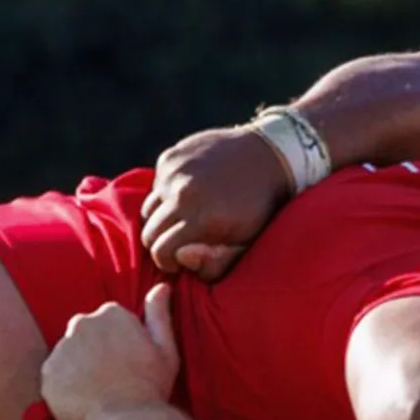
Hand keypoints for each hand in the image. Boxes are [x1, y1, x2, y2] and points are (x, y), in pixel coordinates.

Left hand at [42, 284, 179, 419]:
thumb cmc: (151, 386)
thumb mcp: (165, 348)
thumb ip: (159, 313)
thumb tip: (162, 286)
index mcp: (111, 313)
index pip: (109, 322)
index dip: (119, 344)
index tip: (128, 363)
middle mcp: (81, 323)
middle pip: (85, 334)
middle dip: (95, 351)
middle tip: (112, 378)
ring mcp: (61, 348)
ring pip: (69, 355)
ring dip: (79, 368)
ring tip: (98, 392)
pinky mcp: (47, 373)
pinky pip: (55, 377)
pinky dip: (65, 386)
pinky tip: (83, 401)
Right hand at [142, 124, 291, 278]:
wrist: (270, 157)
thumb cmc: (260, 209)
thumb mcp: (246, 243)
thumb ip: (214, 263)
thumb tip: (181, 259)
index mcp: (201, 218)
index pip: (160, 250)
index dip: (167, 263)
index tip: (178, 263)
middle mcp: (182, 193)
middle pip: (149, 231)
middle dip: (160, 243)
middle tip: (177, 244)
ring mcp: (174, 172)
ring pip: (149, 207)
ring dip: (161, 218)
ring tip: (184, 220)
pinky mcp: (171, 156)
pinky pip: (156, 184)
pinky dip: (166, 193)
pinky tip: (190, 194)